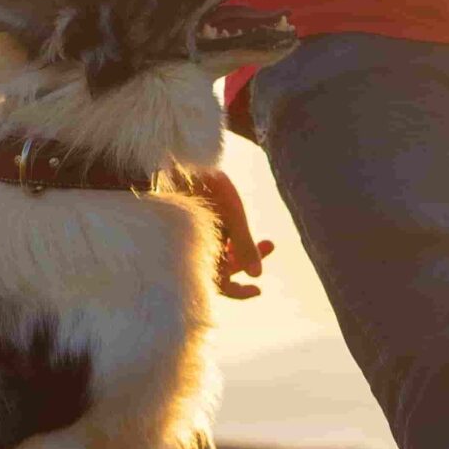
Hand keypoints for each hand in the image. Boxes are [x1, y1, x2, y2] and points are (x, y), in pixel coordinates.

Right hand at [187, 168, 274, 299]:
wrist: (179, 156)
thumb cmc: (205, 184)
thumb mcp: (231, 214)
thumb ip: (243, 245)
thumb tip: (258, 276)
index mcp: (195, 253)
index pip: (218, 286)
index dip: (239, 292)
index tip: (259, 290)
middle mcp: (190, 249)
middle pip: (222, 269)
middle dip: (248, 260)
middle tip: (270, 244)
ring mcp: (191, 238)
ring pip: (220, 254)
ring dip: (242, 249)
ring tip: (265, 240)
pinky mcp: (192, 226)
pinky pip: (214, 241)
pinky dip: (230, 238)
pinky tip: (238, 225)